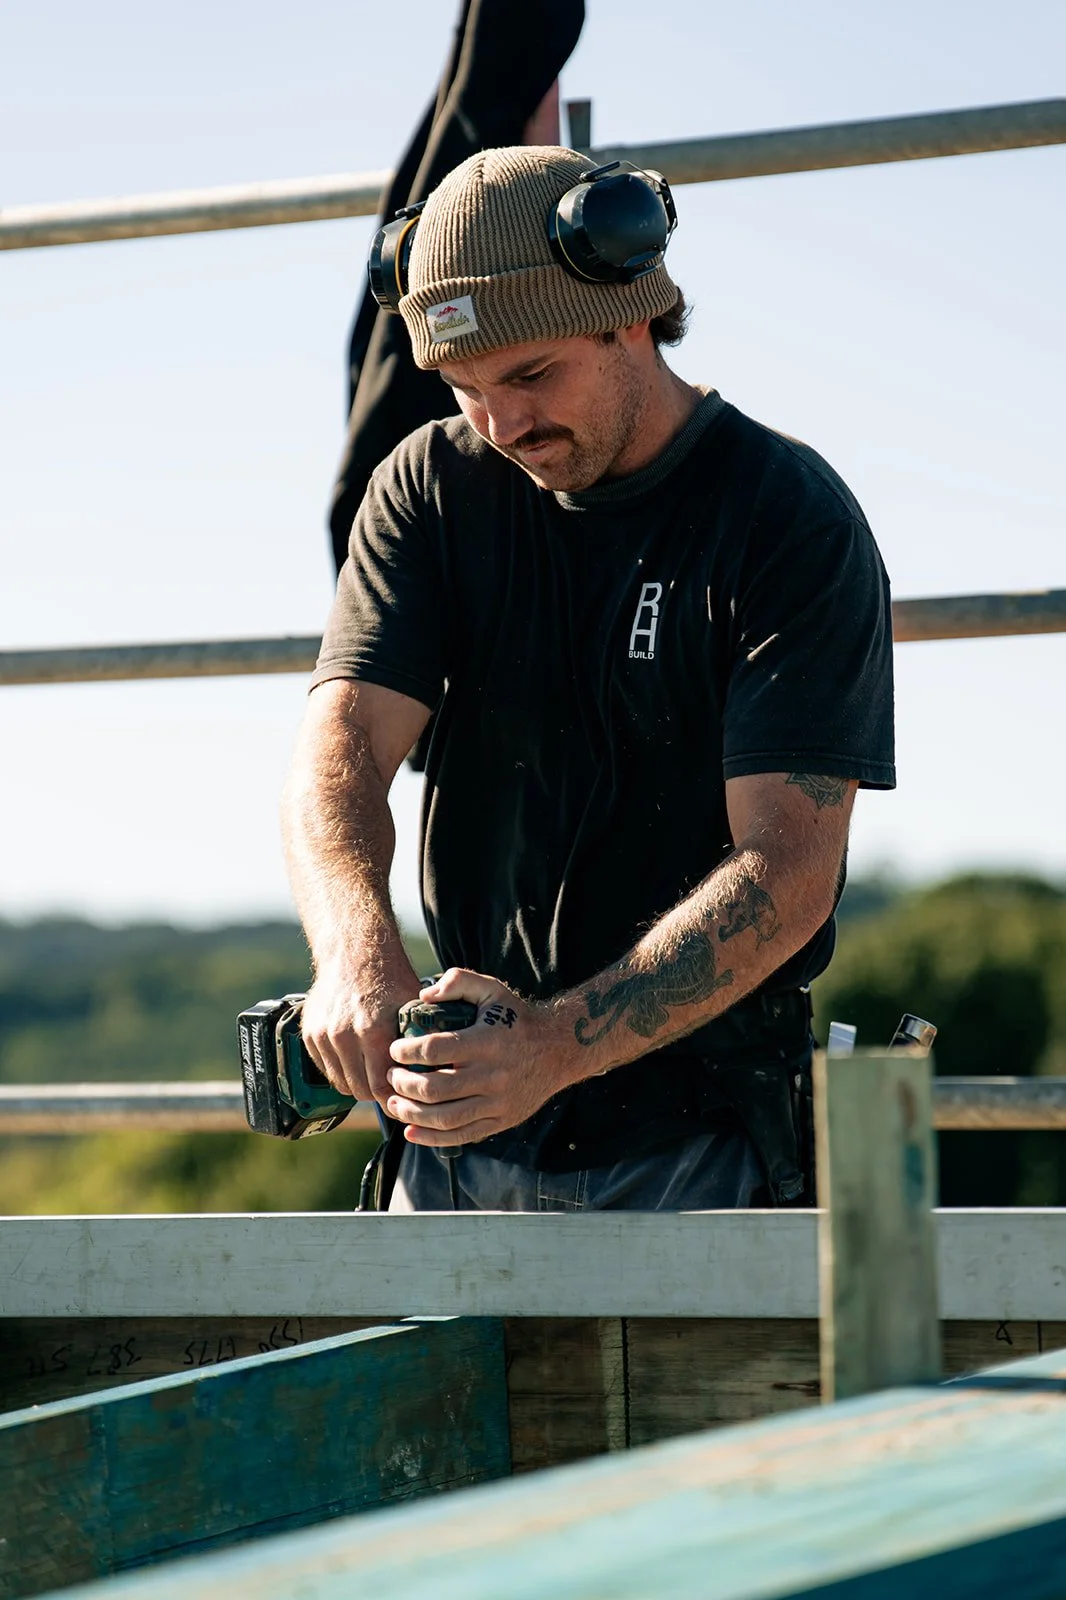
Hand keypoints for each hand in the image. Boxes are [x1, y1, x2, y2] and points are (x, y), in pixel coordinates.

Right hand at [300, 962, 418, 1106]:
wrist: (356, 952)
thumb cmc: (390, 979)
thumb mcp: (414, 1008)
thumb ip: (418, 1041)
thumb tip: (433, 1074)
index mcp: (373, 1032)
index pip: (381, 1089)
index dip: (394, 1097)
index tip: (403, 1098)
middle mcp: (344, 1036)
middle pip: (360, 1091)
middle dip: (377, 1093)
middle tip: (391, 1088)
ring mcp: (324, 1035)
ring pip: (341, 1083)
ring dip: (357, 1083)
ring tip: (374, 1074)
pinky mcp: (310, 1034)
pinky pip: (325, 1068)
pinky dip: (340, 1069)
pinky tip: (356, 1059)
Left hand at [385, 968, 570, 1144]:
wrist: (559, 1050)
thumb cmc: (517, 1019)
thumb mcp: (492, 989)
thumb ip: (458, 981)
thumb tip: (424, 996)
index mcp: (487, 1041)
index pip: (434, 1050)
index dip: (406, 1051)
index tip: (395, 1050)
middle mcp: (493, 1075)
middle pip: (435, 1088)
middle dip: (403, 1084)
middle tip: (391, 1076)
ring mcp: (498, 1102)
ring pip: (445, 1118)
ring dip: (411, 1114)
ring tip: (394, 1103)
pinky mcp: (501, 1120)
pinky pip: (462, 1136)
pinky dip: (432, 1138)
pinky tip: (411, 1131)